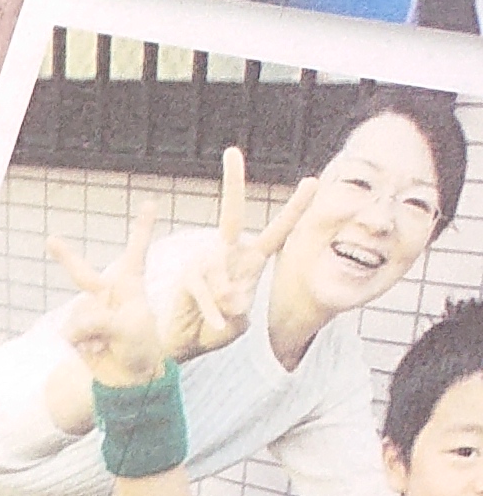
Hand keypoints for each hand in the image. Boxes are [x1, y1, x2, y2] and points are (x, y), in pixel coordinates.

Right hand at [50, 210, 178, 390]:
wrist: (129, 376)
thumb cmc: (141, 347)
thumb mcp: (129, 329)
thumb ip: (100, 320)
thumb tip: (74, 326)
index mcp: (130, 286)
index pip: (136, 252)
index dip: (142, 227)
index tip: (150, 202)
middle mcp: (107, 295)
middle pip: (82, 273)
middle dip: (65, 256)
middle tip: (51, 240)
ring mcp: (90, 313)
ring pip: (78, 315)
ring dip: (90, 332)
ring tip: (107, 344)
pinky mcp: (76, 331)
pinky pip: (70, 332)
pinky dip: (82, 343)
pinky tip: (96, 350)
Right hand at [176, 149, 318, 358]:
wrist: (184, 343)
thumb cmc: (216, 329)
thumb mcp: (239, 322)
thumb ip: (239, 307)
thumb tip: (230, 294)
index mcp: (252, 261)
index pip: (278, 232)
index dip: (295, 208)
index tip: (312, 180)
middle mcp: (228, 254)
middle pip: (231, 214)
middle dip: (232, 183)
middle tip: (230, 151)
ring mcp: (204, 263)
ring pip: (218, 267)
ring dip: (224, 293)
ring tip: (226, 313)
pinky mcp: (186, 277)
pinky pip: (203, 288)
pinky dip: (211, 309)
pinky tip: (215, 322)